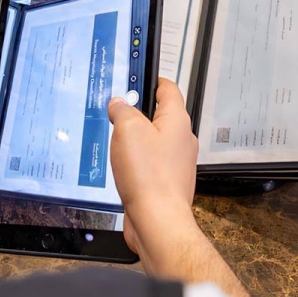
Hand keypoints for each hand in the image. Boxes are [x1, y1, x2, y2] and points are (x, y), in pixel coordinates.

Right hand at [108, 80, 250, 296]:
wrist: (158, 221)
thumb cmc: (150, 177)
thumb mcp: (127, 130)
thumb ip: (122, 110)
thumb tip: (118, 104)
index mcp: (177, 121)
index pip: (169, 89)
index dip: (153, 79)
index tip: (139, 75)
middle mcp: (181, 140)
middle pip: (161, 115)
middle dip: (138, 111)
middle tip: (118, 109)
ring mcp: (175, 162)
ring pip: (154, 140)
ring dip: (135, 138)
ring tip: (115, 139)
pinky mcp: (166, 181)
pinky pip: (151, 163)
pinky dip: (136, 160)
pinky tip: (121, 166)